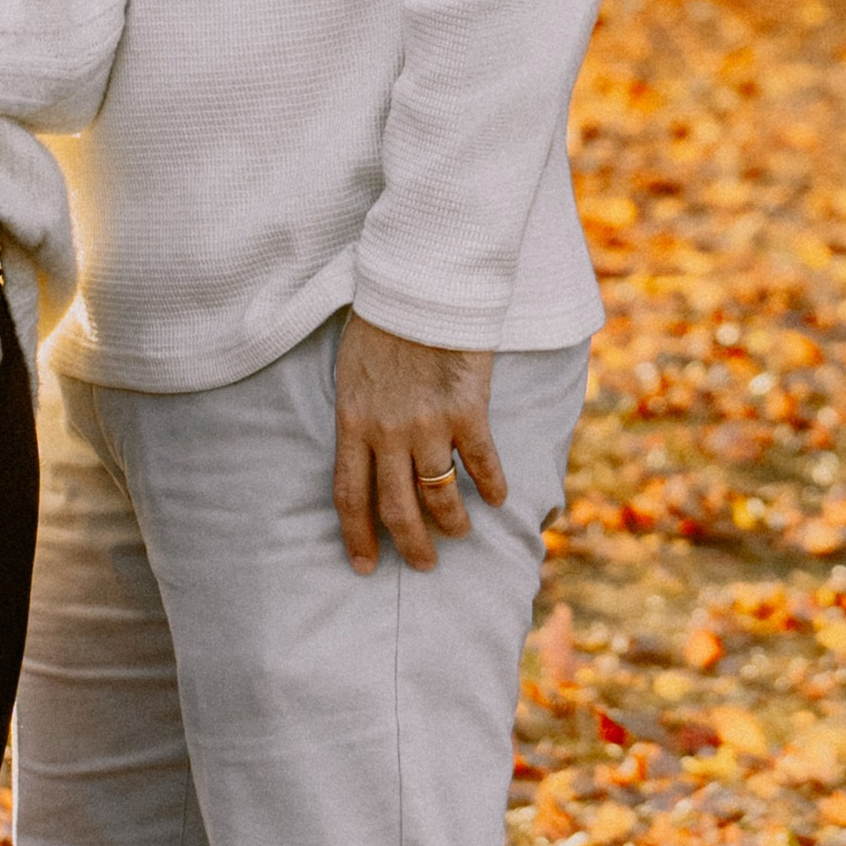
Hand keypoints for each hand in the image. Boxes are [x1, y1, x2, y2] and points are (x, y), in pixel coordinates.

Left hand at [332, 316, 503, 574]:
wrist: (420, 279)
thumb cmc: (381, 320)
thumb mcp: (351, 370)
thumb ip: (358, 415)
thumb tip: (363, 453)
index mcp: (352, 420)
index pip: (349, 496)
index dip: (356, 537)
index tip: (363, 566)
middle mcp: (387, 432)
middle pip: (397, 509)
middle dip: (411, 546)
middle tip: (423, 564)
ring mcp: (429, 424)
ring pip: (441, 497)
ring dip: (452, 523)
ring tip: (458, 531)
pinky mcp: (467, 410)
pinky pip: (482, 465)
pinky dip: (491, 487)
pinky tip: (495, 497)